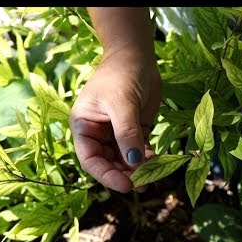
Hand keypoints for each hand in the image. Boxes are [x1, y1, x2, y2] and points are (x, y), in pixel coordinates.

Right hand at [70, 49, 161, 192]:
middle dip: (125, 174)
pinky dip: (148, 158)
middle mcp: (98, 134)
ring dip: (138, 169)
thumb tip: (133, 162)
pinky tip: (158, 162)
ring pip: (126, 159)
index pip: (91, 160)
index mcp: (84, 127)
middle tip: (144, 183)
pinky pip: (140, 150)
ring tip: (153, 177)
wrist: (137, 56)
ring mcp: (117, 133)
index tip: (126, 185)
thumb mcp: (122, 103)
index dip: (106, 175)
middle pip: (109, 163)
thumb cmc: (121, 75)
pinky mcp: (136, 130)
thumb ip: (127, 132)